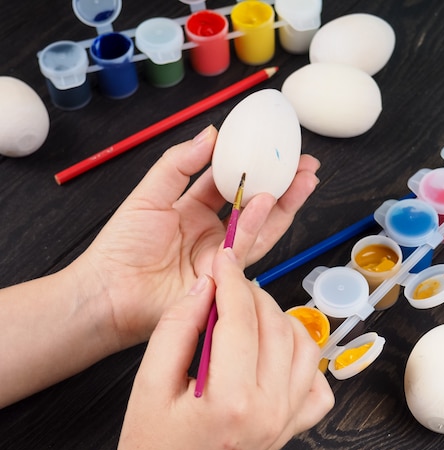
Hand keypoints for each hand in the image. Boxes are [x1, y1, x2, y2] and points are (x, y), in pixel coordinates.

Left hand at [71, 125, 319, 346]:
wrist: (110, 292)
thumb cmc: (121, 248)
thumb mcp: (149, 195)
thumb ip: (178, 165)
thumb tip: (209, 134)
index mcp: (194, 210)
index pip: (230, 183)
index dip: (251, 165)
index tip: (270, 147)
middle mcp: (214, 232)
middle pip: (255, 205)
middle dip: (283, 185)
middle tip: (305, 165)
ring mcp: (222, 254)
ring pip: (261, 226)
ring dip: (284, 203)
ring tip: (302, 180)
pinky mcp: (225, 274)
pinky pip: (245, 246)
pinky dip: (257, 223)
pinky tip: (267, 200)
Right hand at [115, 248, 334, 449]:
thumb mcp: (147, 385)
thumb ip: (176, 329)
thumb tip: (204, 286)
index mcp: (232, 400)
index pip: (241, 319)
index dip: (231, 280)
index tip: (222, 258)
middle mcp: (271, 410)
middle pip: (276, 326)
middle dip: (253, 293)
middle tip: (228, 283)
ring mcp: (288, 421)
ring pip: (306, 346)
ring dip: (280, 318)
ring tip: (250, 311)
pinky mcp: (292, 428)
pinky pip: (318, 385)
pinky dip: (305, 358)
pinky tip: (277, 351)